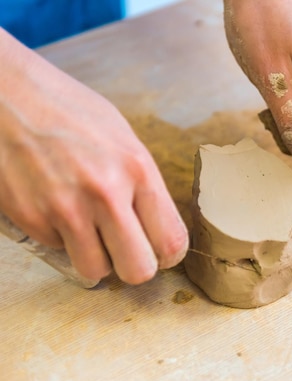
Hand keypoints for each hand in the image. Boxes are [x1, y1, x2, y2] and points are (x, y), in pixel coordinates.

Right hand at [0, 29, 187, 283]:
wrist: (7, 95)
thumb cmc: (70, 112)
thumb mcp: (123, 138)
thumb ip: (143, 185)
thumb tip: (158, 227)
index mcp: (137, 170)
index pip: (172, 241)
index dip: (169, 255)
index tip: (161, 252)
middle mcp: (106, 193)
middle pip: (139, 271)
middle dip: (135, 266)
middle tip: (127, 250)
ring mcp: (65, 210)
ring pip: (96, 272)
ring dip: (96, 257)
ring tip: (90, 229)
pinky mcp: (31, 219)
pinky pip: (59, 251)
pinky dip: (61, 239)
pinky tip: (56, 207)